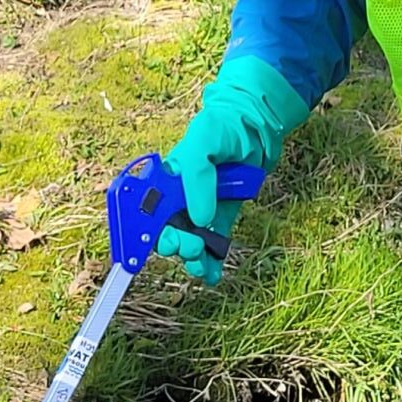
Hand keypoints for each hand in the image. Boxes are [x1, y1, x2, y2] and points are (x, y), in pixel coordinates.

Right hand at [156, 55, 307, 281]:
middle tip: (189, 244)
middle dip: (174, 244)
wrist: (257, 127)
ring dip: (192, 258)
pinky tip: (212, 274)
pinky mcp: (220, 218)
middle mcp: (178, 198)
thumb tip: (199, 218)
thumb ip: (196, 179)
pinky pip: (212, 244)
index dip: (144, 231)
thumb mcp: (202, 144)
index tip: (153, 243)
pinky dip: (211, 261)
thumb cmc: (223, 127)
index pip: (145, 212)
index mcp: (163, 181)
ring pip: (188, 243)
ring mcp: (199, 210)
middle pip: (165, 232)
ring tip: (200, 264)